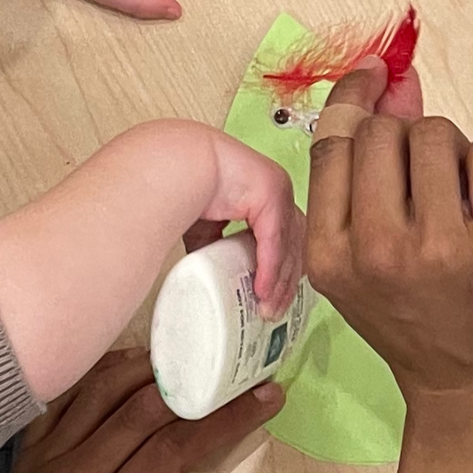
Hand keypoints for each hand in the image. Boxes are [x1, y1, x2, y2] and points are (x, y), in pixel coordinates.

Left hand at [0, 350, 278, 472]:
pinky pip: (66, 400)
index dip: (221, 421)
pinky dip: (101, 374)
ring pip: (101, 393)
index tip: (263, 400)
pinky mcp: (29, 457)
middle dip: (200, 386)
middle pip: (141, 411)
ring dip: (151, 367)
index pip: (170, 454)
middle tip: (242, 370)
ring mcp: (45, 463)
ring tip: (194, 356)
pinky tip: (132, 363)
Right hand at [200, 134, 304, 315]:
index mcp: (267, 195)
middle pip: (295, 244)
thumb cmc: (186, 184)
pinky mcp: (271, 193)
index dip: (283, 270)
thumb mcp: (206, 226)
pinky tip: (263, 289)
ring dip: (279, 280)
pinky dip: (270, 267)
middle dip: (286, 280)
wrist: (178, 163)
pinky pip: (275, 239)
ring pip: (290, 244)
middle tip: (274, 308)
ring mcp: (278, 190)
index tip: (274, 296)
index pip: (286, 238)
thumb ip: (217, 246)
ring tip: (267, 306)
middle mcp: (278, 191)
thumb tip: (217, 273)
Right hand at [305, 64, 472, 450]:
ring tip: (456, 198)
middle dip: (405, 139)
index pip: (332, 144)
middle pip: (381, 132)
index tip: (373, 76)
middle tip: (425, 181)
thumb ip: (363, 173)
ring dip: (449, 150)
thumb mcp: (365, 259)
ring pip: (434, 133)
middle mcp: (376, 248)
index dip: (353, 99)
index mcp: (329, 255)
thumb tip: (385, 79)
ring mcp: (438, 246)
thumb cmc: (416, 321)